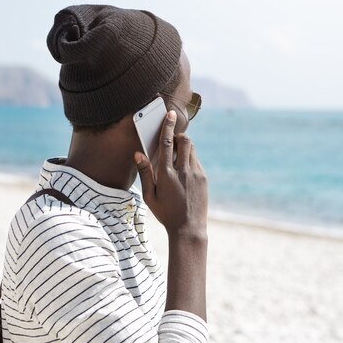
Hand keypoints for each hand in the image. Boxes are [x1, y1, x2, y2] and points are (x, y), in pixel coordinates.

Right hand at [134, 110, 207, 237]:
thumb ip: (144, 173)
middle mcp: (183, 171)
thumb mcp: (149, 196)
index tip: (170, 114)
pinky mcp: (203, 178)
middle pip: (184, 141)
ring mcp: (196, 174)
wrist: (189, 228)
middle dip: (178, 136)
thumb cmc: (165, 213)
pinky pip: (196, 161)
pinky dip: (189, 159)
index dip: (168, 126)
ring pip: (192, 149)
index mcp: (166, 175)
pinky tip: (183, 171)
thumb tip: (138, 154)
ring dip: (184, 147)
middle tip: (171, 140)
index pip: (167, 143)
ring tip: (176, 156)